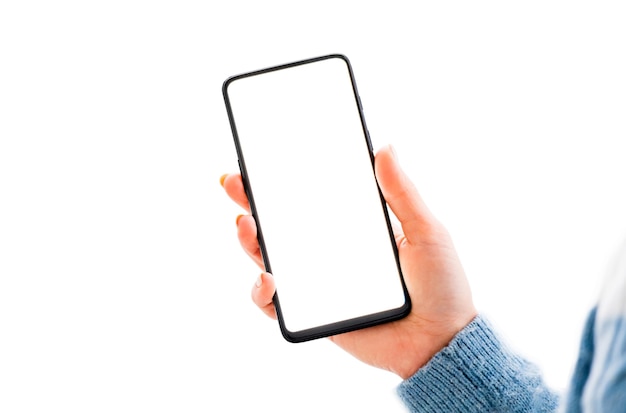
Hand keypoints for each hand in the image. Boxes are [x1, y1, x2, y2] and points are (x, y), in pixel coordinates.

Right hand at [221, 145, 476, 378]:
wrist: (441, 344)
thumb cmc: (442, 287)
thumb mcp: (426, 231)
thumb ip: (402, 193)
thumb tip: (384, 146)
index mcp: (354, 228)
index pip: (312, 197)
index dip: (285, 178)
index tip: (263, 156)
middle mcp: (331, 252)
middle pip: (282, 224)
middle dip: (253, 201)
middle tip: (234, 182)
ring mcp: (320, 282)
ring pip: (271, 259)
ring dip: (250, 241)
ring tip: (245, 225)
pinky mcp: (315, 314)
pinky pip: (277, 304)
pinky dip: (263, 293)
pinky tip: (270, 279)